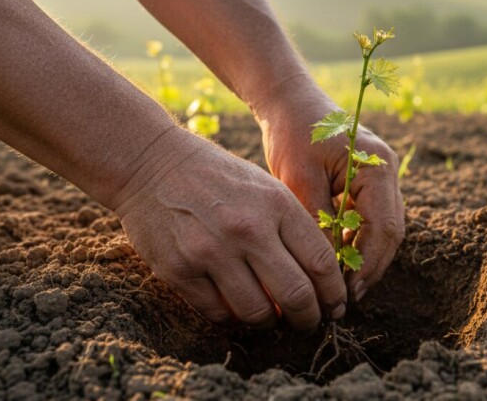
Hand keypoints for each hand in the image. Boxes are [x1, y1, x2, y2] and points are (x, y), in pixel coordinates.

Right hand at [112, 127, 346, 329]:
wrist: (152, 163)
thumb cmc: (219, 178)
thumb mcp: (266, 188)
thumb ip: (292, 230)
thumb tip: (317, 283)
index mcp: (277, 204)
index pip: (321, 262)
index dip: (333, 293)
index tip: (335, 307)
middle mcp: (247, 229)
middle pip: (295, 295)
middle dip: (308, 318)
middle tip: (308, 323)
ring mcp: (211, 251)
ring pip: (256, 312)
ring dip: (269, 323)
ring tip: (270, 317)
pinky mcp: (178, 270)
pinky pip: (217, 313)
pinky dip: (231, 318)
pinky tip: (235, 308)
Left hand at [257, 79, 404, 301]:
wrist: (288, 101)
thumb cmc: (292, 132)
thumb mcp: (299, 178)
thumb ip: (318, 221)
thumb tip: (327, 269)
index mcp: (377, 167)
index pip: (383, 227)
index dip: (367, 264)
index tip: (347, 291)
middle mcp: (386, 173)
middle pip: (389, 233)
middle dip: (369, 268)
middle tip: (345, 298)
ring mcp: (379, 179)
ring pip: (381, 230)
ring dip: (363, 259)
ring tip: (339, 288)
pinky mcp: (366, 184)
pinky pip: (368, 222)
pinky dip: (355, 244)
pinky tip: (335, 263)